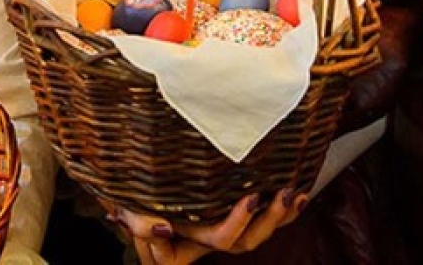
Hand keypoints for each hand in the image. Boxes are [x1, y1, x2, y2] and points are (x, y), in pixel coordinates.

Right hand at [110, 191, 306, 264]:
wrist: (127, 182)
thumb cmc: (126, 196)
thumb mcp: (125, 207)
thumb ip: (137, 222)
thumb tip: (161, 226)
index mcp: (185, 238)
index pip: (219, 238)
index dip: (236, 224)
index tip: (251, 197)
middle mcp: (204, 236)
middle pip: (244, 241)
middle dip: (266, 221)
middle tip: (281, 195)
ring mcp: (217, 224)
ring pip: (255, 234)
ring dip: (279, 217)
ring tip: (294, 194)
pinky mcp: (225, 211)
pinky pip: (258, 219)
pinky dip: (279, 210)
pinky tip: (297, 192)